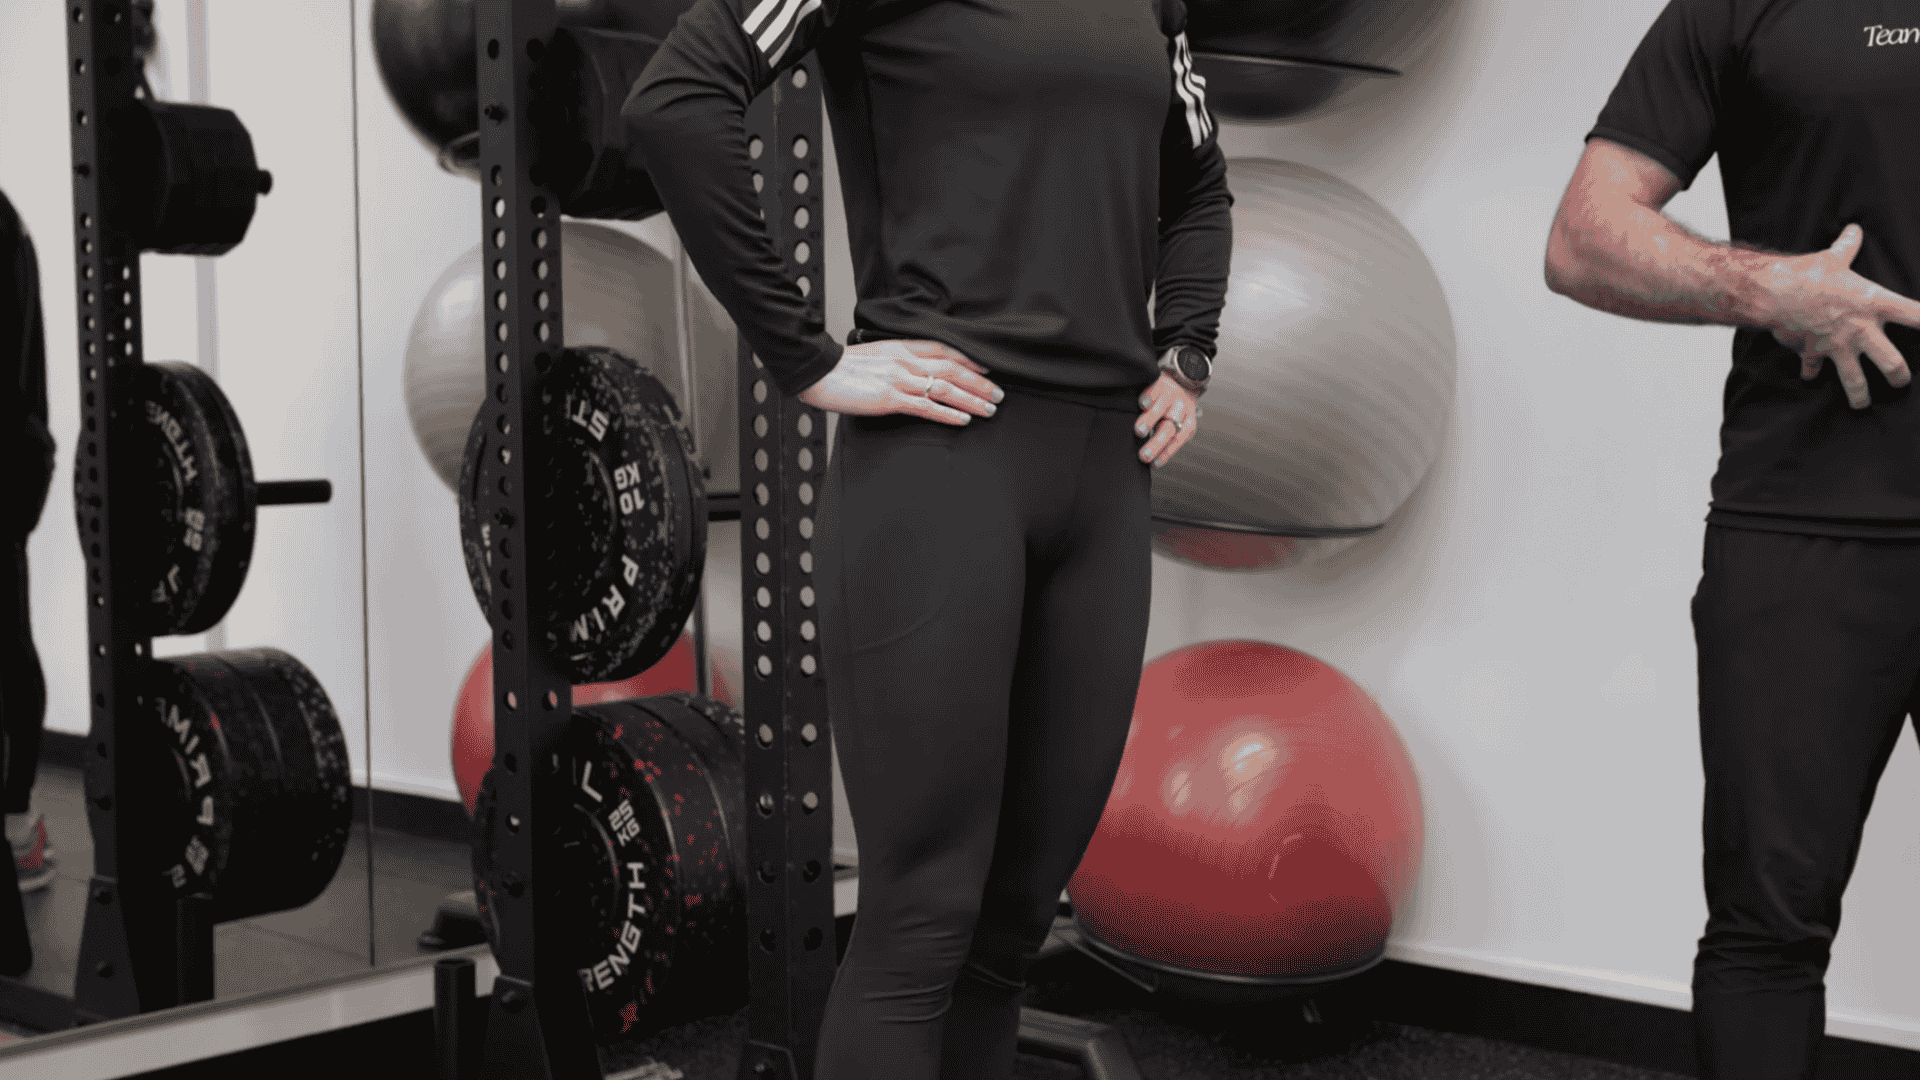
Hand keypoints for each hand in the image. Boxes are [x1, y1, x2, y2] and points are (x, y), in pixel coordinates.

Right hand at [794, 339, 1002, 423]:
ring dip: (972, 399)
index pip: (945, 350)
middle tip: (999, 393)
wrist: (818, 371)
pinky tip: (963, 419)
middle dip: (980, 383)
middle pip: (953, 369)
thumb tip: (912, 369)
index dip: (970, 360)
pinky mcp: (891, 398)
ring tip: (989, 409)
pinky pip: (927, 407)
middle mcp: (906, 360)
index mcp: (902, 347)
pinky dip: (948, 414)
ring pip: (946, 388)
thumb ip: (896, 359)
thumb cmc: (841, 366)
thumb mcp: (874, 355)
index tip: (988, 369)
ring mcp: (900, 379)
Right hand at [1136, 374, 1199, 467]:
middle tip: (1144, 455)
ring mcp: (1171, 394)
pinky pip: (1154, 390)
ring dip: (1150, 421)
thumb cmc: (1174, 408)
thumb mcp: (1177, 422)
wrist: (1181, 377)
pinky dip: (1148, 398)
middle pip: (1170, 428)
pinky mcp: (1160, 382)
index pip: (1179, 439)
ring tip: (1139, 432)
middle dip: (1157, 442)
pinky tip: (1141, 406)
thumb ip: (1166, 437)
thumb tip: (1149, 458)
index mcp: (1188, 421)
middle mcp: (1181, 408)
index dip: (1167, 452)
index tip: (1154, 464)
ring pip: (1162, 409)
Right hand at [1762, 224, 1919, 408]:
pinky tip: (1810, 376)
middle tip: (1902, 381)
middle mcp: (1861, 330)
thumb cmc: (1807, 274)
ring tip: (1863, 404)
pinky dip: (1811, 372)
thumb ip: (1847, 247)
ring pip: (1856, 381)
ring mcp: (1838, 346)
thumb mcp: (1832, 257)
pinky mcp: (1814, 353)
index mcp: (1874, 303)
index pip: (1916, 315)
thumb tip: (1854, 230)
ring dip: (1860, 395)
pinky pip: (1813, 368)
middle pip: (1893, 363)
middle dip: (1900, 377)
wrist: (1775, 294)